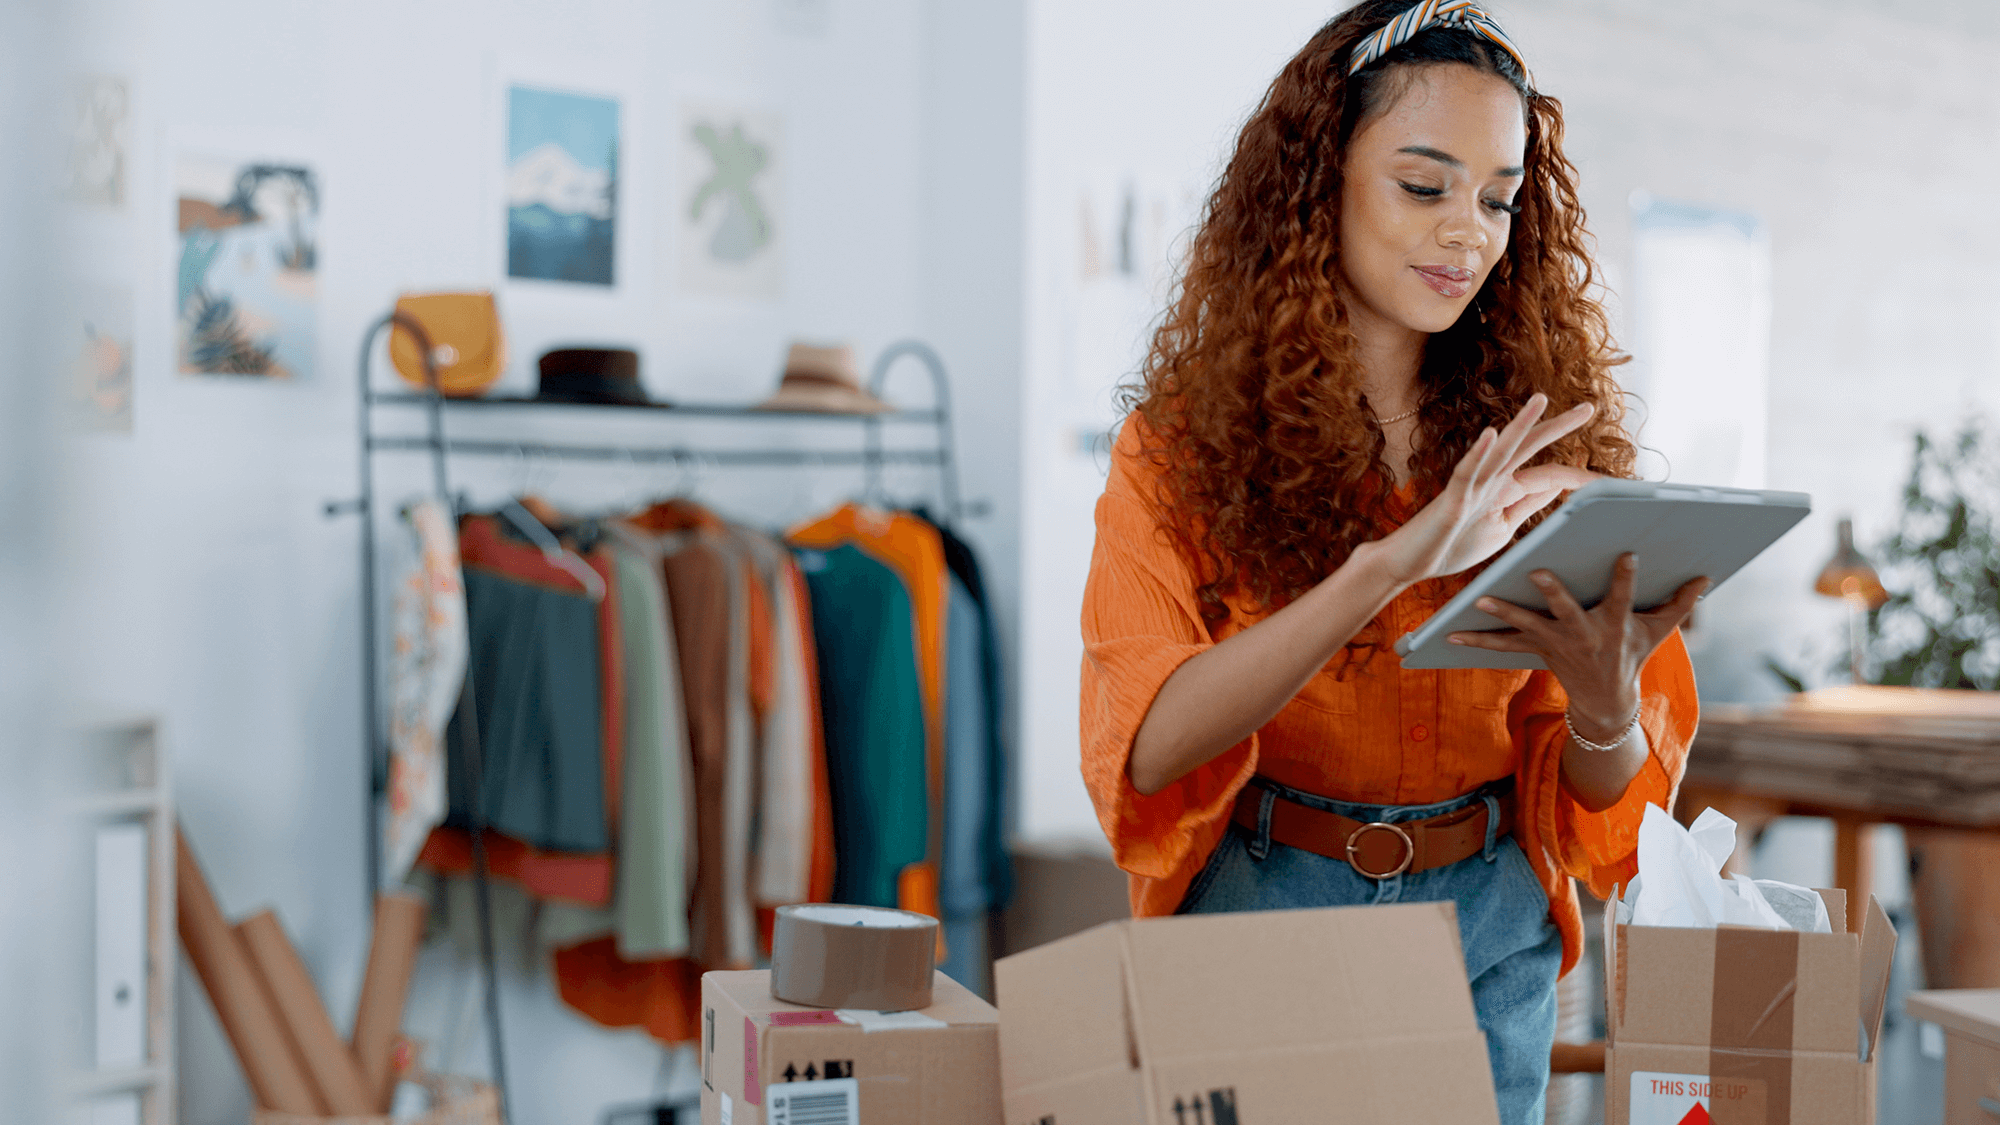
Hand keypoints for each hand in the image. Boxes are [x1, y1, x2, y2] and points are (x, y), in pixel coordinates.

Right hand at [1373, 394, 1600, 585]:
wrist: (1410, 563)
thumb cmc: (1451, 545)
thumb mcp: (1501, 528)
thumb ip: (1526, 506)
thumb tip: (1555, 489)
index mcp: (1505, 489)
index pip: (1549, 476)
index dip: (1580, 478)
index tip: (1611, 484)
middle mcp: (1490, 481)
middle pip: (1530, 447)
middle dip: (1559, 427)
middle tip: (1590, 406)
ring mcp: (1471, 487)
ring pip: (1500, 451)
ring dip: (1520, 425)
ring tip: (1541, 399)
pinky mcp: (1451, 500)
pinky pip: (1466, 473)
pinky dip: (1478, 452)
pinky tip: (1491, 434)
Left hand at [1448, 553, 1707, 736]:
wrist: (1606, 701)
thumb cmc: (1631, 655)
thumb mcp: (1658, 632)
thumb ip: (1680, 603)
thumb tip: (1708, 576)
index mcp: (1613, 625)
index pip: (1621, 598)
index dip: (1624, 578)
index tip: (1626, 554)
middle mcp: (1582, 635)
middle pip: (1566, 611)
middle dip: (1553, 592)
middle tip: (1536, 570)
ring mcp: (1555, 644)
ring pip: (1526, 626)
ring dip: (1502, 614)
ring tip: (1479, 599)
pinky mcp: (1535, 650)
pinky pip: (1501, 645)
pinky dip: (1476, 639)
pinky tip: (1449, 631)